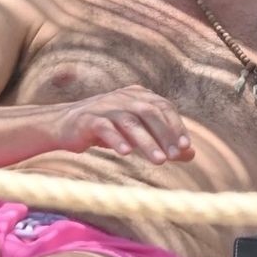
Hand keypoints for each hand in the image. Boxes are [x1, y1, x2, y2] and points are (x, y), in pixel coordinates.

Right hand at [60, 87, 194, 164]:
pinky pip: (105, 128)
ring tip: (159, 161)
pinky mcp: (88, 120)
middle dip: (164, 134)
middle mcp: (123, 97)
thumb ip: (163, 141)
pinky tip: (127, 153)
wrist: (65, 124)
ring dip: (146, 142)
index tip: (184, 146)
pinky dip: (117, 140)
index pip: (163, 106)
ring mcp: (104, 107)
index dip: (175, 125)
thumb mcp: (137, 133)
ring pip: (130, 122)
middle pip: (149, 112)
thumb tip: (191, 154)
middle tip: (174, 156)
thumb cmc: (107, 129)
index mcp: (137, 95)